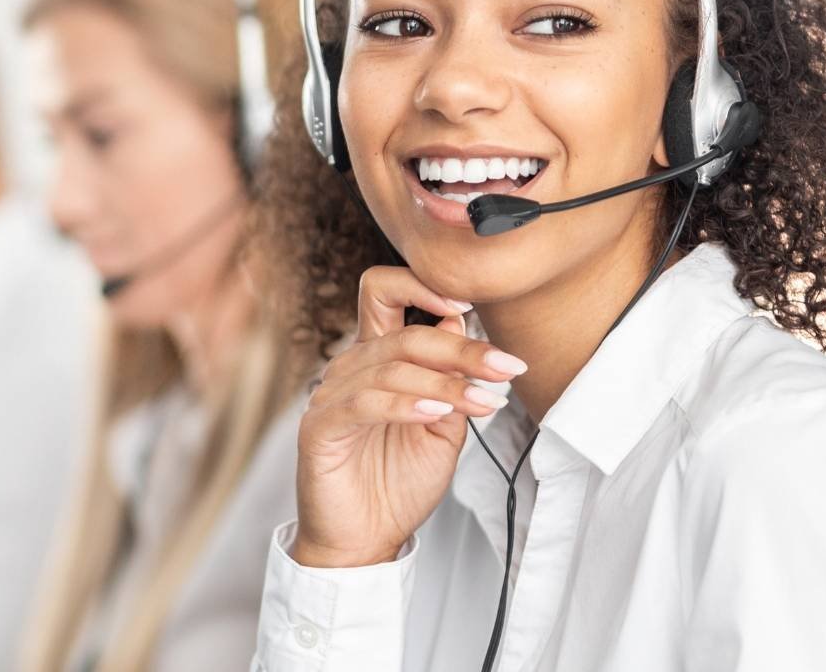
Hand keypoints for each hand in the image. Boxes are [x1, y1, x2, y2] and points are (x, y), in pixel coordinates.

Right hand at [290, 266, 524, 567]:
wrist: (367, 538)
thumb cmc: (398, 483)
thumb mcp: (443, 428)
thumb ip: (451, 383)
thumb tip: (463, 328)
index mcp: (377, 359)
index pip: (385, 293)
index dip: (423, 286)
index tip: (474, 305)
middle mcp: (350, 369)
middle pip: (404, 333)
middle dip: (461, 349)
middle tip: (504, 367)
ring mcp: (331, 396)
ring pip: (390, 367)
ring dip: (444, 383)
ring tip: (483, 402)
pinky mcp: (320, 428)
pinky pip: (363, 403)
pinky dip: (403, 404)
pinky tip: (434, 413)